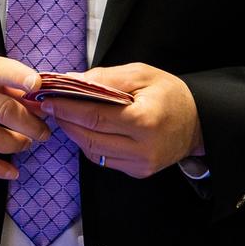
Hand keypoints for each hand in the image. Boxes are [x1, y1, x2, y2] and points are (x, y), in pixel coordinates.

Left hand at [41, 62, 202, 179]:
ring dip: (73, 133)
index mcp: (144, 120)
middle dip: (64, 120)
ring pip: (93, 152)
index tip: (46, 99)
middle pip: (89, 137)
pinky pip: (103, 159)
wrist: (198, 122)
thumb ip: (105, 77)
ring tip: (62, 115)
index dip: (66, 108)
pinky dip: (89, 144)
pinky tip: (83, 128)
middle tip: (48, 105)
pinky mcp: (138, 171)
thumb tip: (70, 80)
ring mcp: (141, 164)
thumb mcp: (140, 74)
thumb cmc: (169, 93)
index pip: (94, 116)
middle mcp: (143, 148)